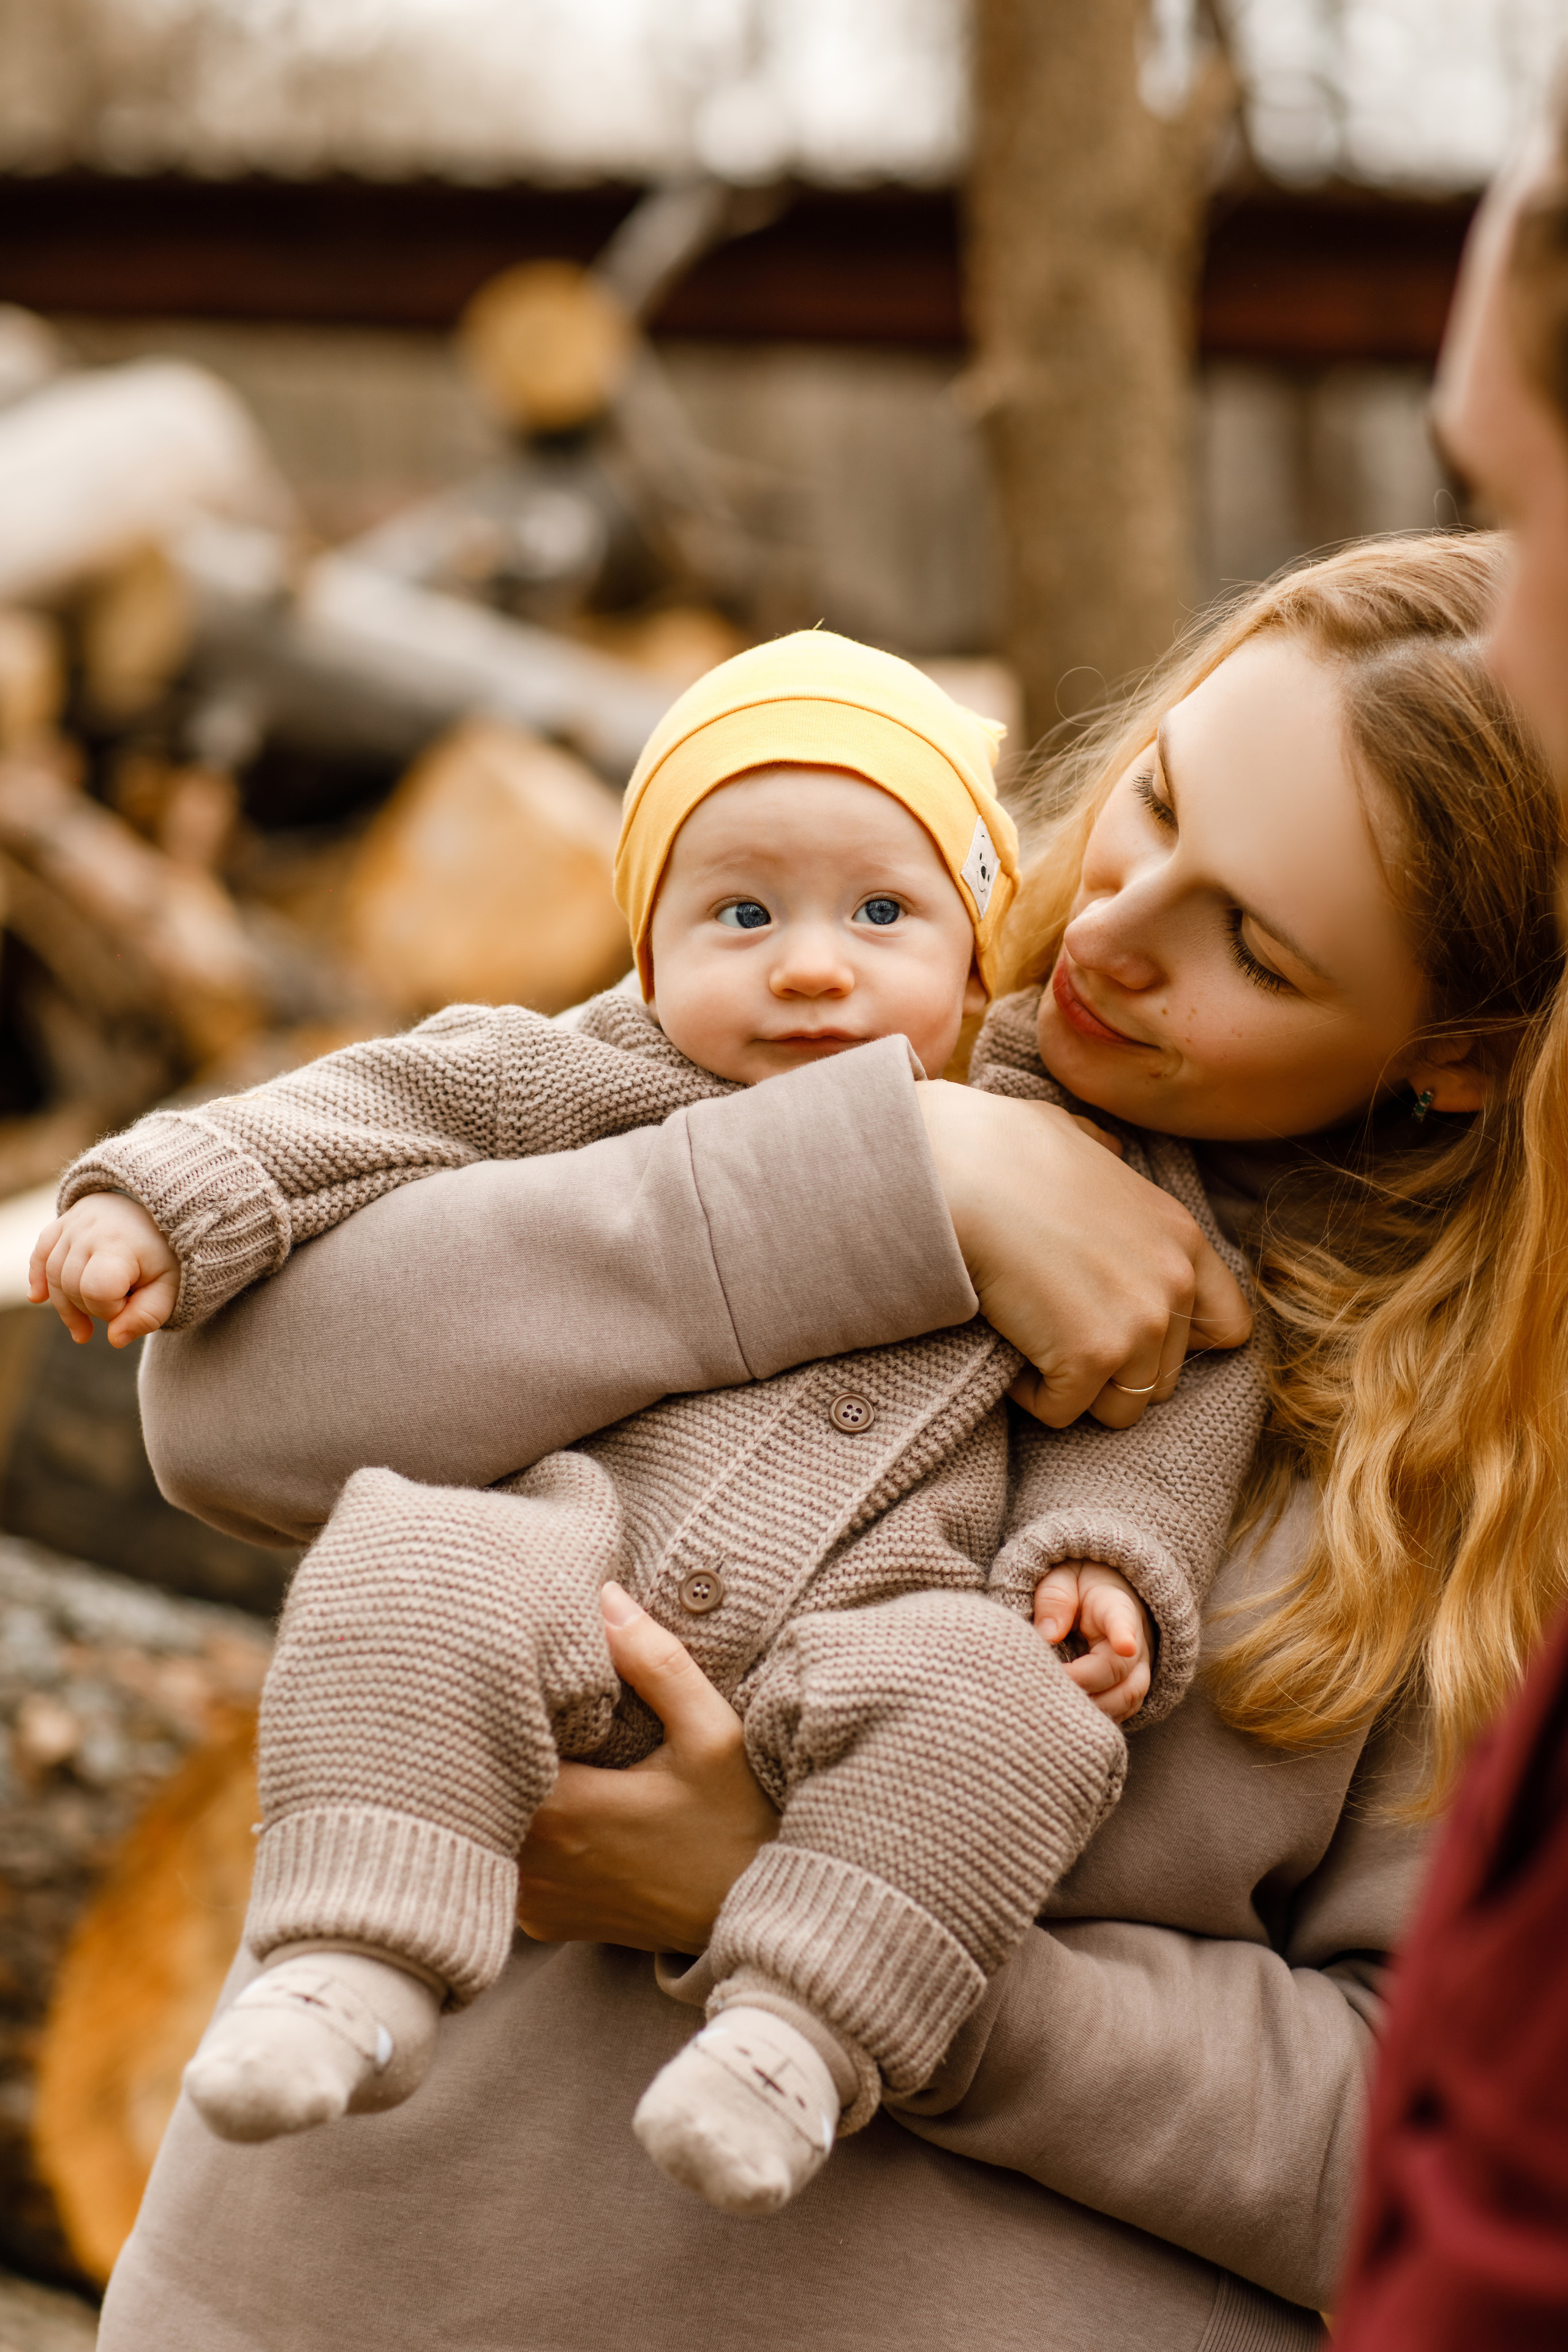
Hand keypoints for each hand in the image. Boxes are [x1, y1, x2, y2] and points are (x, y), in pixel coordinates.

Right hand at [29, 1194, 179, 1347]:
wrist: (158, 1209)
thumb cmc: (165, 1254)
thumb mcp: (169, 1287)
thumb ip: (147, 1317)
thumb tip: (114, 1340)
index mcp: (119, 1245)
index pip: (96, 1291)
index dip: (111, 1309)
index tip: (132, 1302)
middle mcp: (89, 1230)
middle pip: (71, 1286)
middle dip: (91, 1308)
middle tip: (118, 1307)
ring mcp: (72, 1225)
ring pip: (53, 1275)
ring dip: (67, 1304)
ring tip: (85, 1324)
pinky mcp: (61, 1224)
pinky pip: (41, 1254)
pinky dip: (38, 1277)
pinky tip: (38, 1297)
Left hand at [516, 1583, 777, 1953]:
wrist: (760, 1915)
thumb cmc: (741, 1821)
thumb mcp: (713, 1733)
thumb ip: (656, 1663)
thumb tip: (604, 1597)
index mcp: (566, 1813)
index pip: (491, 1749)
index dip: (494, 1708)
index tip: (512, 1677)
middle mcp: (537, 1866)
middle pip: (480, 1789)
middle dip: (495, 1743)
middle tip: (512, 1697)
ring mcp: (537, 1902)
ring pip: (489, 1827)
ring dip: (505, 1787)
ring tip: (530, 1743)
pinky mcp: (546, 1921)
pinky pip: (508, 1864)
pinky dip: (519, 1831)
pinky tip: (550, 1799)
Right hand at [916, 1081, 1250, 1428]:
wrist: (960, 1172)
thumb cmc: (1001, 1150)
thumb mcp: (1076, 1138)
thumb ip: (1105, 1157)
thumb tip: (1105, 1148)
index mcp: (1181, 1236)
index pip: (1227, 1327)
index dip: (1176, 1342)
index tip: (1123, 1330)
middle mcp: (1174, 1283)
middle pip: (1162, 1378)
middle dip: (1113, 1369)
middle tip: (1058, 1334)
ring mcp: (1139, 1325)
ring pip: (1120, 1407)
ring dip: (1075, 1388)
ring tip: (1034, 1344)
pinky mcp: (1090, 1357)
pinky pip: (1063, 1412)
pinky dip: (1030, 1393)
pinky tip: (1007, 1350)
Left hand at [1034, 1561, 1152, 1724]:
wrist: (1104, 1594)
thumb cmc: (1077, 1587)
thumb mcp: (1060, 1579)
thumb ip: (1054, 1600)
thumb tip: (1047, 1636)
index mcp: (1115, 1607)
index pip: (1122, 1621)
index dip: (1124, 1635)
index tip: (1126, 1646)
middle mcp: (1135, 1642)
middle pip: (1120, 1673)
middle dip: (1083, 1685)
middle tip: (1045, 1685)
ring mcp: (1138, 1668)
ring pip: (1126, 1699)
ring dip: (1090, 1708)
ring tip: (1054, 1705)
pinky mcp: (1131, 1687)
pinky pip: (1122, 1711)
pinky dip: (1096, 1717)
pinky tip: (1067, 1715)